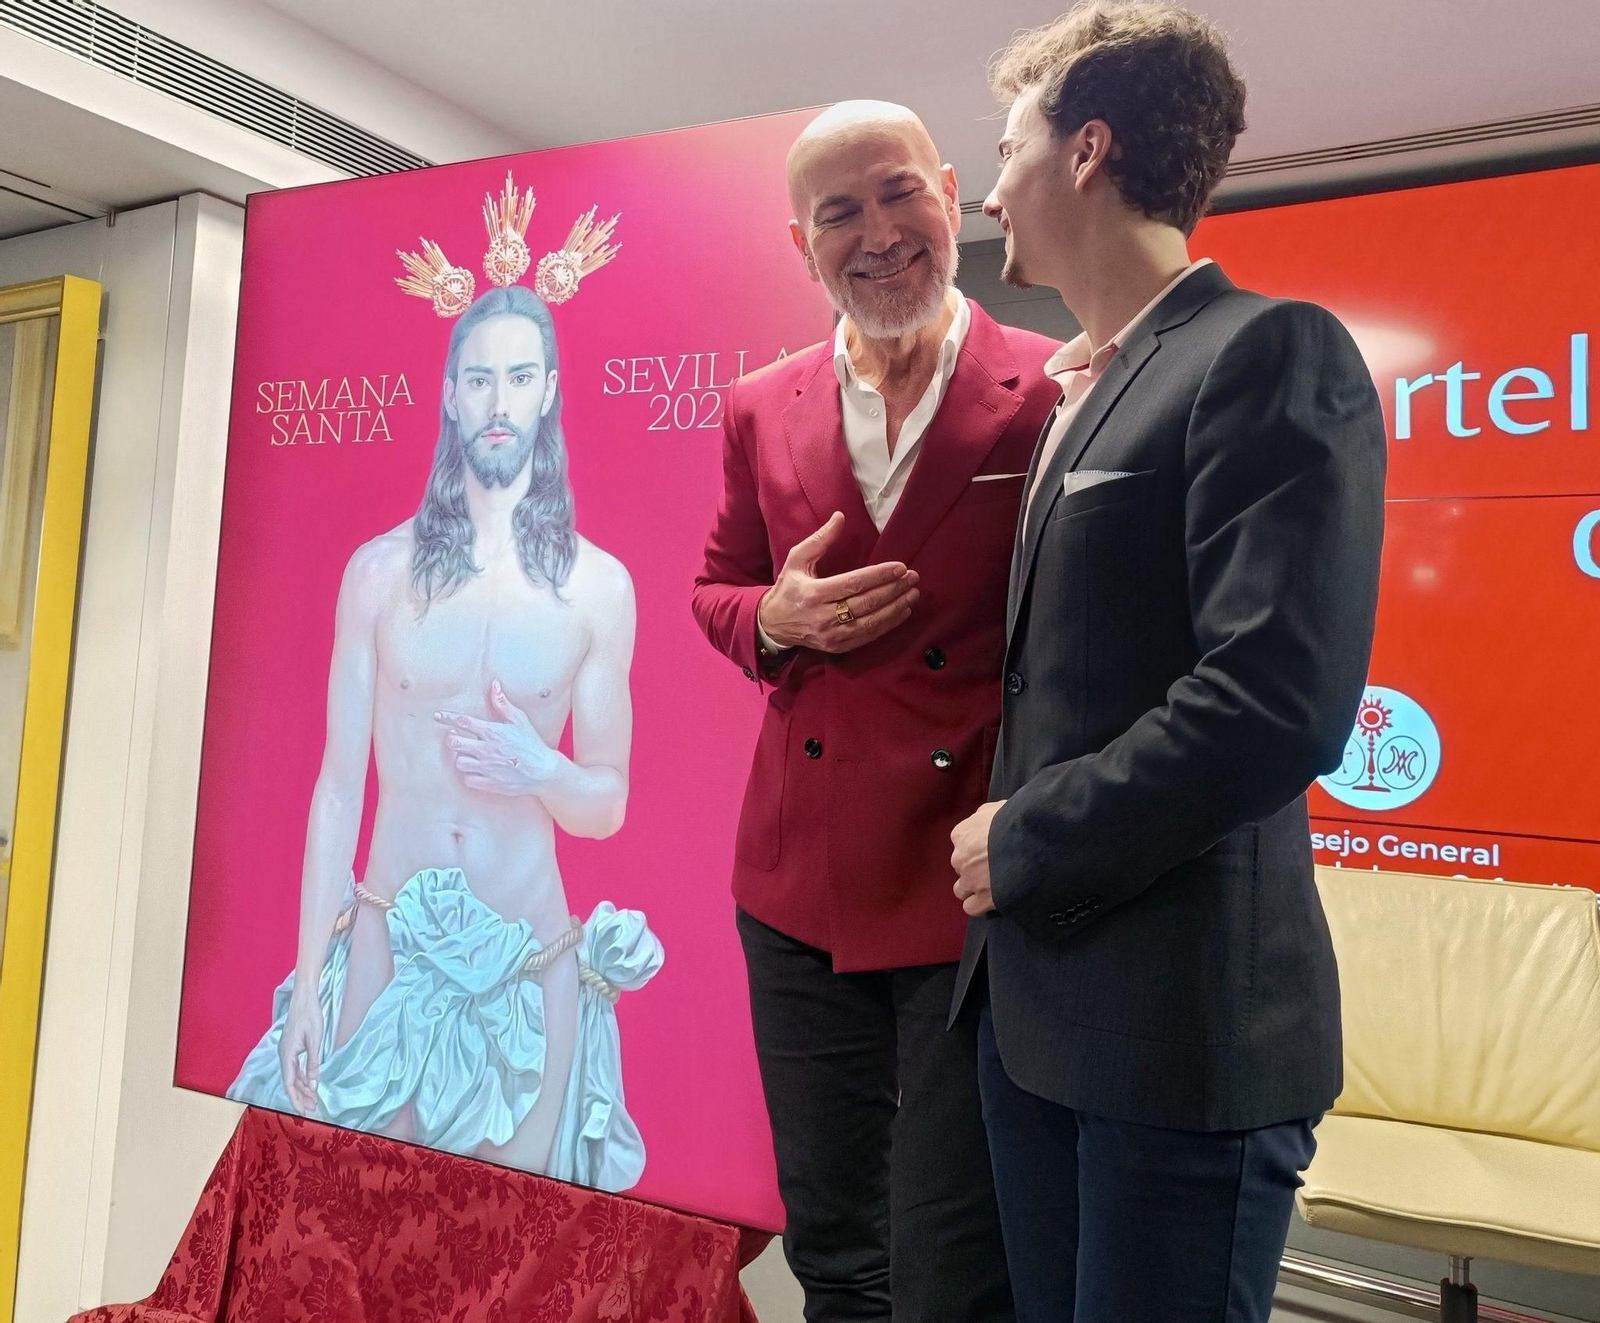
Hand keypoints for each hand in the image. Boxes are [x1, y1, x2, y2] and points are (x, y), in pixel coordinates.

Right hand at [279, 988, 323, 1115]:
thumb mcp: (315, 1040)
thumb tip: (314, 1084)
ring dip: (303, 1089)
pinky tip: (311, 1086)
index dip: (296, 1099)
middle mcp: (283, 1056)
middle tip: (313, 1110)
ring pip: (293, 1076)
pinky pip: (296, 1068)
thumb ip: (313, 1063)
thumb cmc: (310, 1016)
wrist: (304, 999)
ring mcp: (287, 1053)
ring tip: (314, 1101)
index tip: (304, 1112)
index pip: (289, 1084)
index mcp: (286, 1055)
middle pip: (290, 1082)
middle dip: (301, 1097)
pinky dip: (303, 1078)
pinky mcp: (292, 1049)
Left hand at [435, 680, 560, 794]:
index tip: (438, 716)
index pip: (464, 721)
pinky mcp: (489, 783)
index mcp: (493, 732)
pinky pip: (468, 779)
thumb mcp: (520, 720)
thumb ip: (503, 704)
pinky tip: (477, 770)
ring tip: (469, 755)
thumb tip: (494, 685)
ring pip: (459, 762)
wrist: (543, 772)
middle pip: (455, 743)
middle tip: (457, 738)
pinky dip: (470, 775)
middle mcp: (487, 750)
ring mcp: (487, 768)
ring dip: (461, 757)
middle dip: (453, 739)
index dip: (448, 717)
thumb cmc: (531, 744)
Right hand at [758, 512, 919, 652]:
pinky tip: (902, 612)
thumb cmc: (788, 588)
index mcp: (814, 593)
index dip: (879, 575)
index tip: (900, 567)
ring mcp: (831, 635)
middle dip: (893, 589)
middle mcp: (823, 616)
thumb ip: (820, 539)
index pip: (854, 583)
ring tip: (913, 593)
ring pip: (871, 622)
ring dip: (896, 607)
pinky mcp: (837, 647)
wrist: (772, 625)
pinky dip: (888, 625)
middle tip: (913, 577)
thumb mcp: (797, 559)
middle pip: (866, 602)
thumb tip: (840, 516)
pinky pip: (868, 637)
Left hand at [952, 800, 1004, 916]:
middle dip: (974, 867)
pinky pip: (971, 907)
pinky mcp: (983, 899)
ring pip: (961, 889)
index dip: (975, 846)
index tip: (989, 847)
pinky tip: (992, 900)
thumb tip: (984, 820)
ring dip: (973, 888)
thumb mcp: (997, 807)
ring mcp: (970, 880)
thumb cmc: (1015, 820)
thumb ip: (985, 815)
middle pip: (961, 866)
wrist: (1031, 842)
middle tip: (995, 866)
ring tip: (992, 885)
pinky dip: (979, 905)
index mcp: (961, 834)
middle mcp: (960, 858)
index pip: (961, 842)